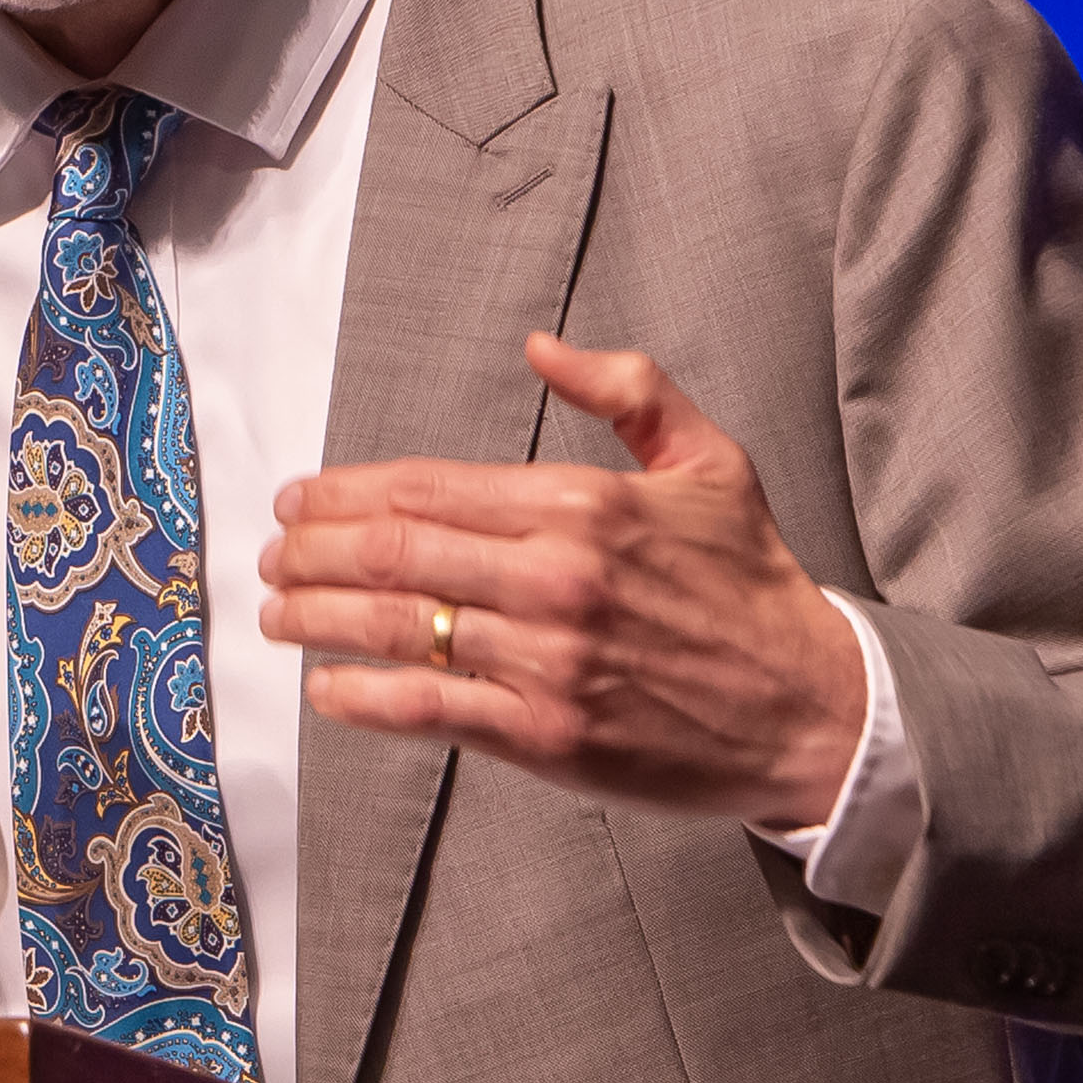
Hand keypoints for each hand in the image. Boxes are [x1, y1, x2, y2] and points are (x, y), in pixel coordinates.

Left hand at [257, 335, 868, 829]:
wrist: (810, 708)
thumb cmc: (752, 586)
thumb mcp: (710, 463)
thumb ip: (627, 391)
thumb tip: (542, 347)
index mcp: (583, 505)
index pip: (428, 488)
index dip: (345, 493)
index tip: (299, 500)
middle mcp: (556, 578)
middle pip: (393, 553)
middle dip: (312, 552)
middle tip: (272, 554)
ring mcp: (546, 661)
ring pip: (397, 629)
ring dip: (317, 618)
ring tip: (276, 612)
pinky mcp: (546, 735)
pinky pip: (429, 709)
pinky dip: (364, 697)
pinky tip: (326, 687)